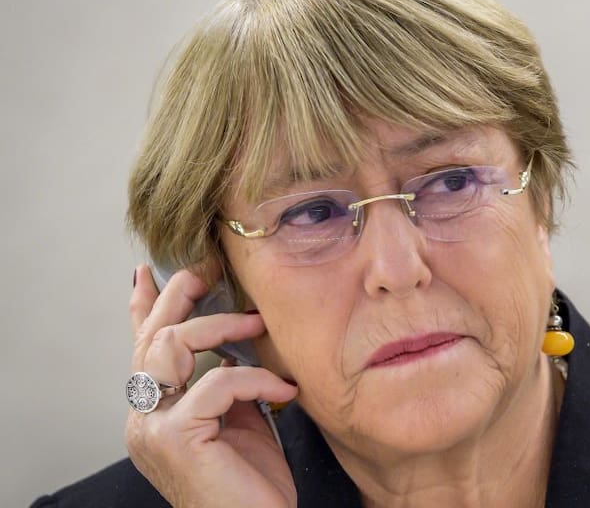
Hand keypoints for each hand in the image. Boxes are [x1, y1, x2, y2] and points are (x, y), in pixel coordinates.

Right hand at [125, 265, 298, 507]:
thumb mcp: (236, 420)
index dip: (143, 307)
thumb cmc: (248, 483)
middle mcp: (143, 417)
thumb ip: (223, 384)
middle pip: (153, 336)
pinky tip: (285, 390)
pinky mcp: (176, 437)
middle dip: (180, 293)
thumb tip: (232, 342)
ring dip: (220, 325)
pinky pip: (218, 383)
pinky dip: (256, 379)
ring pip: (172, 345)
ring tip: (258, 323)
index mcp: (156, 411)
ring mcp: (152, 427)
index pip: (142, 349)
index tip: (146, 272)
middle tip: (210, 268)